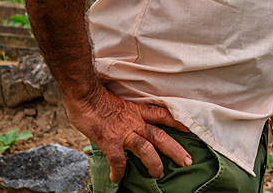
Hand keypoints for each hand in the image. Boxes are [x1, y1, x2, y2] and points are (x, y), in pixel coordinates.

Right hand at [65, 84, 191, 183]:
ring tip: (160, 174)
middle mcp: (134, 121)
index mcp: (137, 110)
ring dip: (155, 163)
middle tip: (187, 161)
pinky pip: (118, 161)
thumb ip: (125, 112)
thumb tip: (124, 120)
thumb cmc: (97, 95)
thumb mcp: (118, 100)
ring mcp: (123, 132)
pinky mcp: (110, 142)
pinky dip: (119, 172)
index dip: (177, 122)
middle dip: (175, 150)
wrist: (84, 94)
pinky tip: (116, 179)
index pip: (162, 115)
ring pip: (146, 149)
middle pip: (160, 136)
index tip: (188, 130)